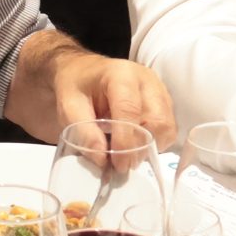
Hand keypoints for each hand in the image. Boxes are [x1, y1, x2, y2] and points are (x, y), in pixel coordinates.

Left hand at [45, 48, 177, 152]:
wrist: (85, 71)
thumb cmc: (76, 86)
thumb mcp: (68, 106)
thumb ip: (83, 132)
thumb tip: (103, 159)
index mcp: (121, 75)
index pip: (130, 110)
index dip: (125, 141)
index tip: (118, 164)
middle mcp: (146, 80)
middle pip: (157, 119)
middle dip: (141, 147)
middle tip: (122, 163)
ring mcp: (159, 90)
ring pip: (167, 126)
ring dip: (150, 147)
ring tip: (128, 154)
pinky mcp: (164, 102)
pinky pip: (168, 129)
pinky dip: (155, 143)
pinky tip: (136, 144)